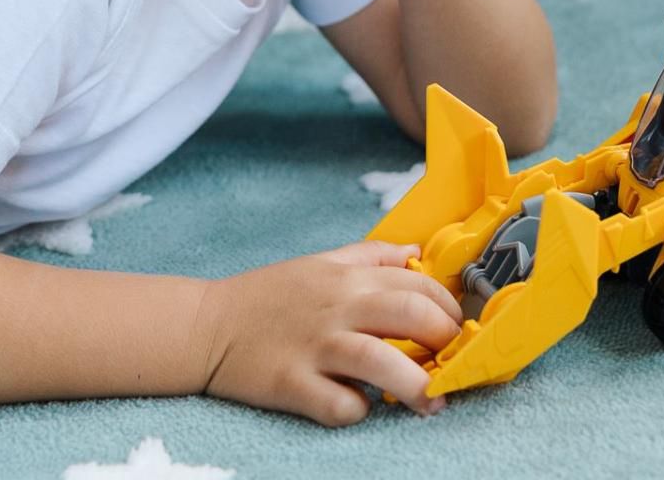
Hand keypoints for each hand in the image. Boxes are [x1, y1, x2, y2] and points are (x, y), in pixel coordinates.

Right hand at [195, 239, 462, 426]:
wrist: (206, 325)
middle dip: (446, 343)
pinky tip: (358, 407)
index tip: (457, 329)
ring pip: (383, 363)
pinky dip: (357, 410)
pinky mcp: (292, 383)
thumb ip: (370, 256)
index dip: (449, 308)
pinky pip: (339, 404)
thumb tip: (415, 252)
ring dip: (418, 387)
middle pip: (412, 317)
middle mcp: (337, 308)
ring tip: (432, 404)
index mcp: (347, 278)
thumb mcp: (320, 262)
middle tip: (453, 364)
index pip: (418, 285)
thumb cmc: (267, 296)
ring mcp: (315, 346)